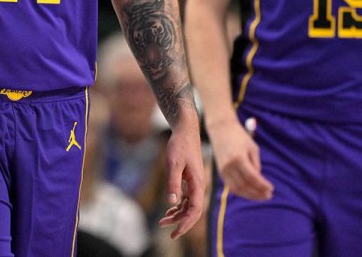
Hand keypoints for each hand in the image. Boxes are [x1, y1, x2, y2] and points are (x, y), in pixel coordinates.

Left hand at [158, 112, 206, 238]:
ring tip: (163, 222)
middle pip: (192, 211)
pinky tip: (169, 210)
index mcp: (198, 183)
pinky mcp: (190, 179)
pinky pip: (186, 198)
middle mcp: (198, 185)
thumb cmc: (180, 144)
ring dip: (177, 215)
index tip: (175, 232)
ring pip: (188, 205)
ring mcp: (194, 183)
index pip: (195, 210)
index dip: (186, 223)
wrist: (185, 130)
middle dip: (180, 222)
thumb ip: (173, 182)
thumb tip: (172, 202)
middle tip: (166, 231)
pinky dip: (178, 206)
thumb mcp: (174, 163)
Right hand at [209, 118, 272, 200]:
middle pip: (244, 186)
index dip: (262, 186)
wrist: (221, 129)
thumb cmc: (239, 137)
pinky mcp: (221, 173)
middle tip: (268, 196)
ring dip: (250, 195)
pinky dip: (242, 192)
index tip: (271, 189)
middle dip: (257, 193)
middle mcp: (229, 166)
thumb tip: (259, 181)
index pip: (252, 177)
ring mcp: (223, 170)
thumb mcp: (252, 148)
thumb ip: (256, 165)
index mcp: (238, 158)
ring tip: (261, 196)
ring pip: (237, 189)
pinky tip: (250, 192)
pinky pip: (231, 187)